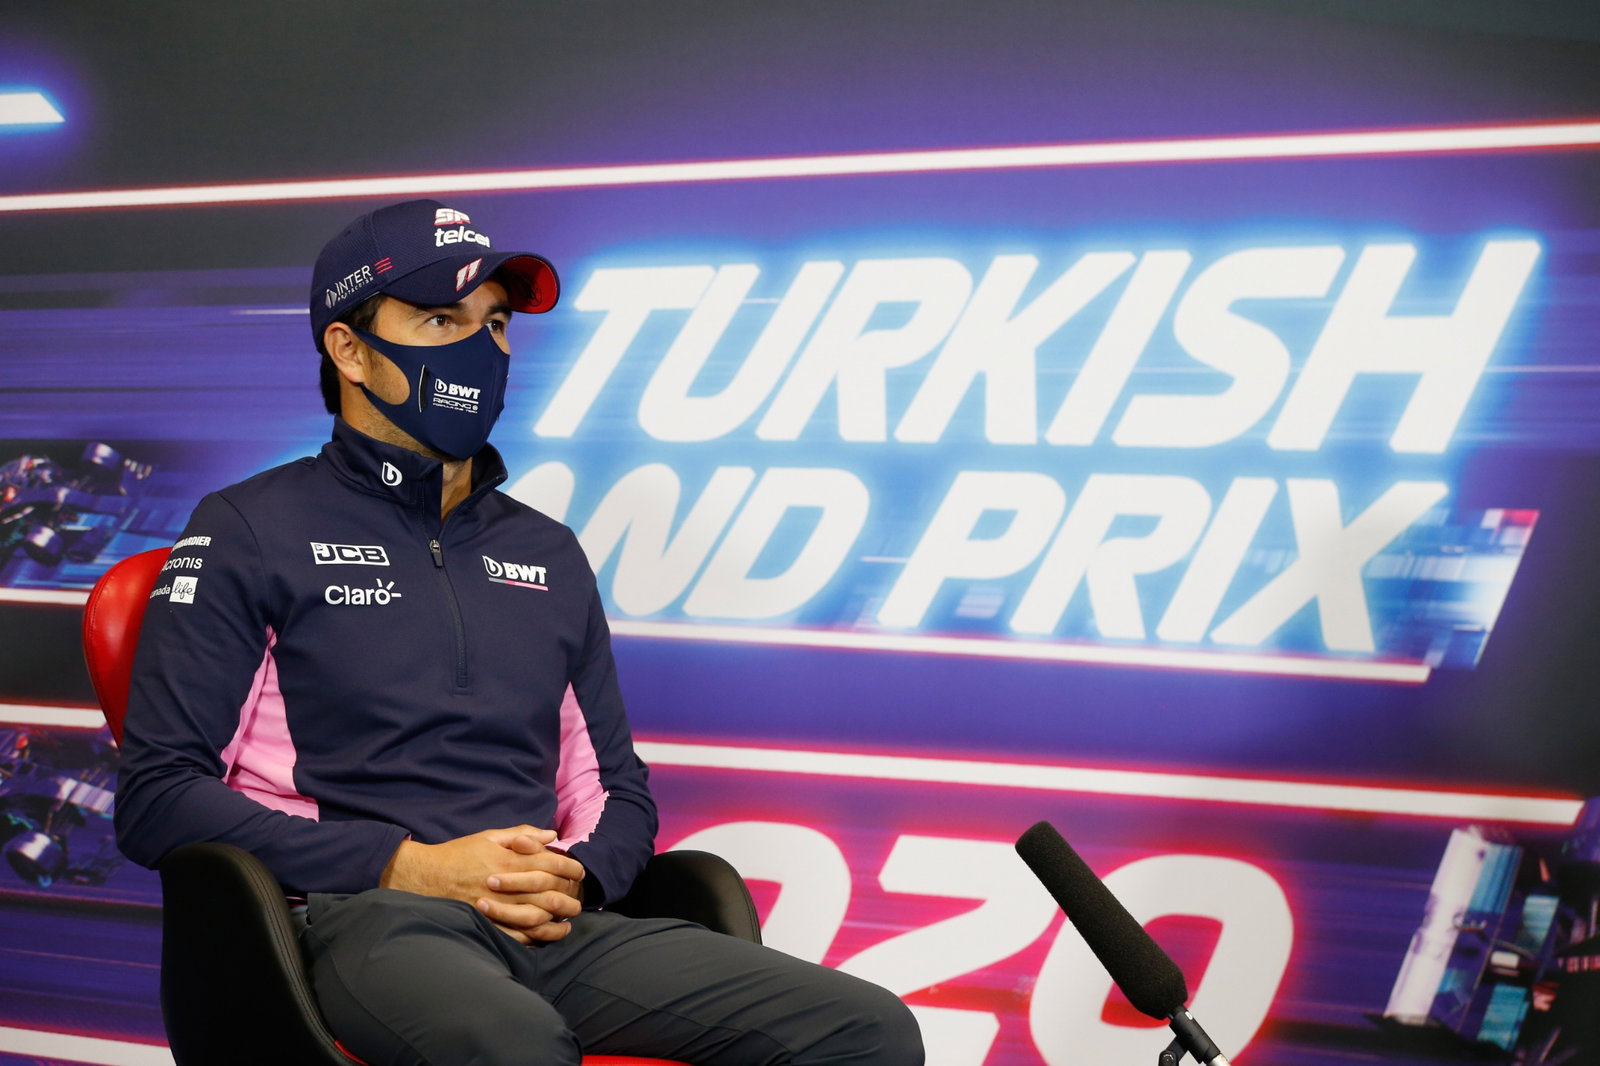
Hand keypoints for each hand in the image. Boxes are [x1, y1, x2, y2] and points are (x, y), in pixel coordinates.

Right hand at [380, 825, 585, 942]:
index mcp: (509, 860)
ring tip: (568, 921)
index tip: (580, 872)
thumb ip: (522, 834)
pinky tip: (545, 935)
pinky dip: (534, 937)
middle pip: (548, 892)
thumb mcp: (489, 836)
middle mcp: (506, 885)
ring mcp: (496, 907)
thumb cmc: (458, 853)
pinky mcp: (486, 923)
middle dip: (569, 896)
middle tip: (579, 899)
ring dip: (556, 920)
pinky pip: (516, 935)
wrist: (424, 876)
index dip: (570, 867)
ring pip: (536, 916)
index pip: (550, 863)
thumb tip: (551, 835)